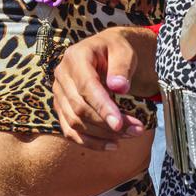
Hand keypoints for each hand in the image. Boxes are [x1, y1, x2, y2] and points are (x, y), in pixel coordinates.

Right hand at [52, 27, 157, 149]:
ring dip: (102, 135)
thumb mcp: (124, 51)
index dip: (102, 107)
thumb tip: (119, 87)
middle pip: (80, 108)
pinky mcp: (61, 107)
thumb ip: (122, 67)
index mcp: (75, 57)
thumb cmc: (116, 50)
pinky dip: (90, 142)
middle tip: (136, 129)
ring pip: (75, 123)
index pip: (86, 87)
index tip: (120, 124)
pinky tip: (112, 145)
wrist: (105, 51)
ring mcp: (58, 92)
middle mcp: (62, 75)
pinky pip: (70, 131)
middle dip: (107, 123)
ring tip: (130, 134)